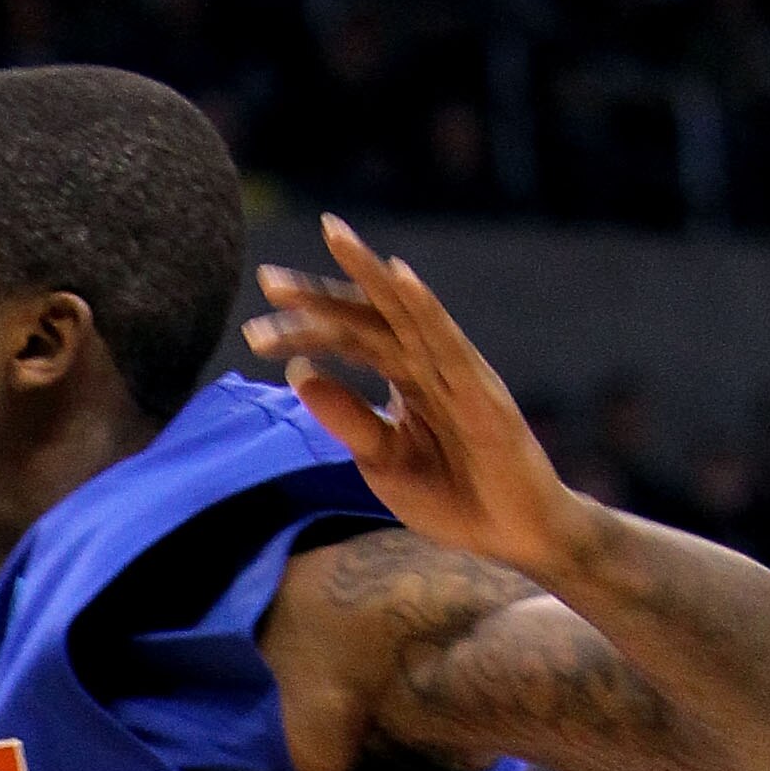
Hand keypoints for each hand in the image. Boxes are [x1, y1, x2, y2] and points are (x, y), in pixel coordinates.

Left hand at [245, 219, 587, 585]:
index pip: (350, 337)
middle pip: (369, 315)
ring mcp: (456, 369)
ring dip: (369, 274)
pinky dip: (424, 307)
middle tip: (266, 280)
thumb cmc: (453, 495)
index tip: (256, 324)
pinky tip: (398, 277)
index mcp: (404, 375)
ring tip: (333, 237)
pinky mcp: (480, 388)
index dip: (307, 324)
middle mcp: (428, 361)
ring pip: (405, 312)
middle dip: (319, 295)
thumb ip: (346, 418)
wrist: (513, 533)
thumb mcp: (382, 460)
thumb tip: (297, 373)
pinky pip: (449, 341)